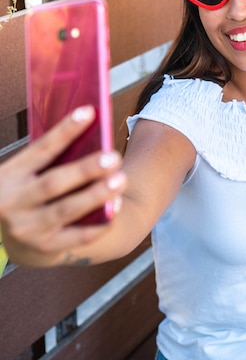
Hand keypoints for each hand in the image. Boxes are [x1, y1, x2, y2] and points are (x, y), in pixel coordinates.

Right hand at [0, 106, 125, 266]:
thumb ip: (50, 158)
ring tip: (120, 180)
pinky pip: (76, 237)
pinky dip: (98, 223)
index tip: (89, 112)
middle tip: (113, 156)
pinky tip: (116, 208)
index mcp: (9, 175)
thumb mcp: (25, 173)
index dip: (65, 130)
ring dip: (96, 195)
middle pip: (54, 183)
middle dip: (86, 169)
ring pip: (66, 210)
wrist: (8, 236)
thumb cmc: (28, 192)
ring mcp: (28, 228)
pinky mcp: (45, 247)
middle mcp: (14, 202)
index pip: (41, 149)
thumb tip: (89, 128)